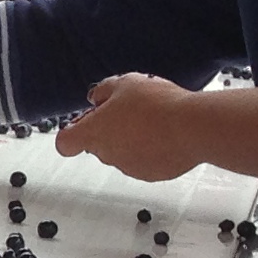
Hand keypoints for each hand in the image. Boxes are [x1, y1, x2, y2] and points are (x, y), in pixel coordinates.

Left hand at [55, 73, 204, 182]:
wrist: (192, 127)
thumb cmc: (157, 104)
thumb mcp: (125, 83)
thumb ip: (103, 91)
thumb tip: (96, 97)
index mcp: (93, 133)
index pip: (65, 143)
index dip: (73, 132)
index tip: (85, 122)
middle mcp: (106, 154)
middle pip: (97, 144)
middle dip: (109, 129)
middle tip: (131, 109)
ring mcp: (128, 167)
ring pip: (121, 152)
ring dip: (131, 138)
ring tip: (154, 119)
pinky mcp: (150, 174)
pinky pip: (144, 160)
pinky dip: (151, 149)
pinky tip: (166, 133)